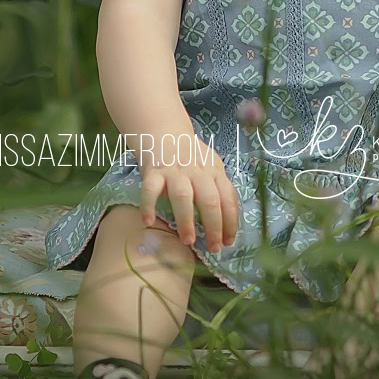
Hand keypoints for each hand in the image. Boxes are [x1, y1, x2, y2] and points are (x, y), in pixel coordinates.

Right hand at [139, 131, 239, 251]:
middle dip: (213, 226)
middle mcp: (197, 171)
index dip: (230, 222)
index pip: (227, 198)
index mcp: (215, 171)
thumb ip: (219, 187)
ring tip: (188, 241)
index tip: (228, 242)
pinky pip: (150, 189)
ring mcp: (175, 171)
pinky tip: (148, 222)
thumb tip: (228, 220)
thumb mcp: (211, 167)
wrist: (164, 131)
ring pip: (183, 196)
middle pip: (210, 199)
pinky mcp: (153, 171)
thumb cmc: (190, 155)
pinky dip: (148, 206)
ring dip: (186, 220)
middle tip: (213, 247)